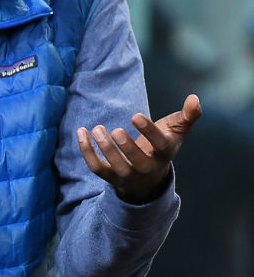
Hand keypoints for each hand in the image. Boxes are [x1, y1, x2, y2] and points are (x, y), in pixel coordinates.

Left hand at [76, 93, 202, 203]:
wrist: (149, 177)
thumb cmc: (162, 146)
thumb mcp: (176, 131)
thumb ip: (188, 115)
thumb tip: (195, 98)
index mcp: (164, 154)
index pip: (160, 146)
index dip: (148, 132)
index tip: (136, 116)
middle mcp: (147, 168)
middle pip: (137, 163)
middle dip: (126, 147)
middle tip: (115, 130)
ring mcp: (128, 175)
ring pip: (115, 167)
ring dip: (104, 149)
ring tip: (98, 128)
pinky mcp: (110, 177)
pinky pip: (96, 167)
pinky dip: (87, 151)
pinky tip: (81, 132)